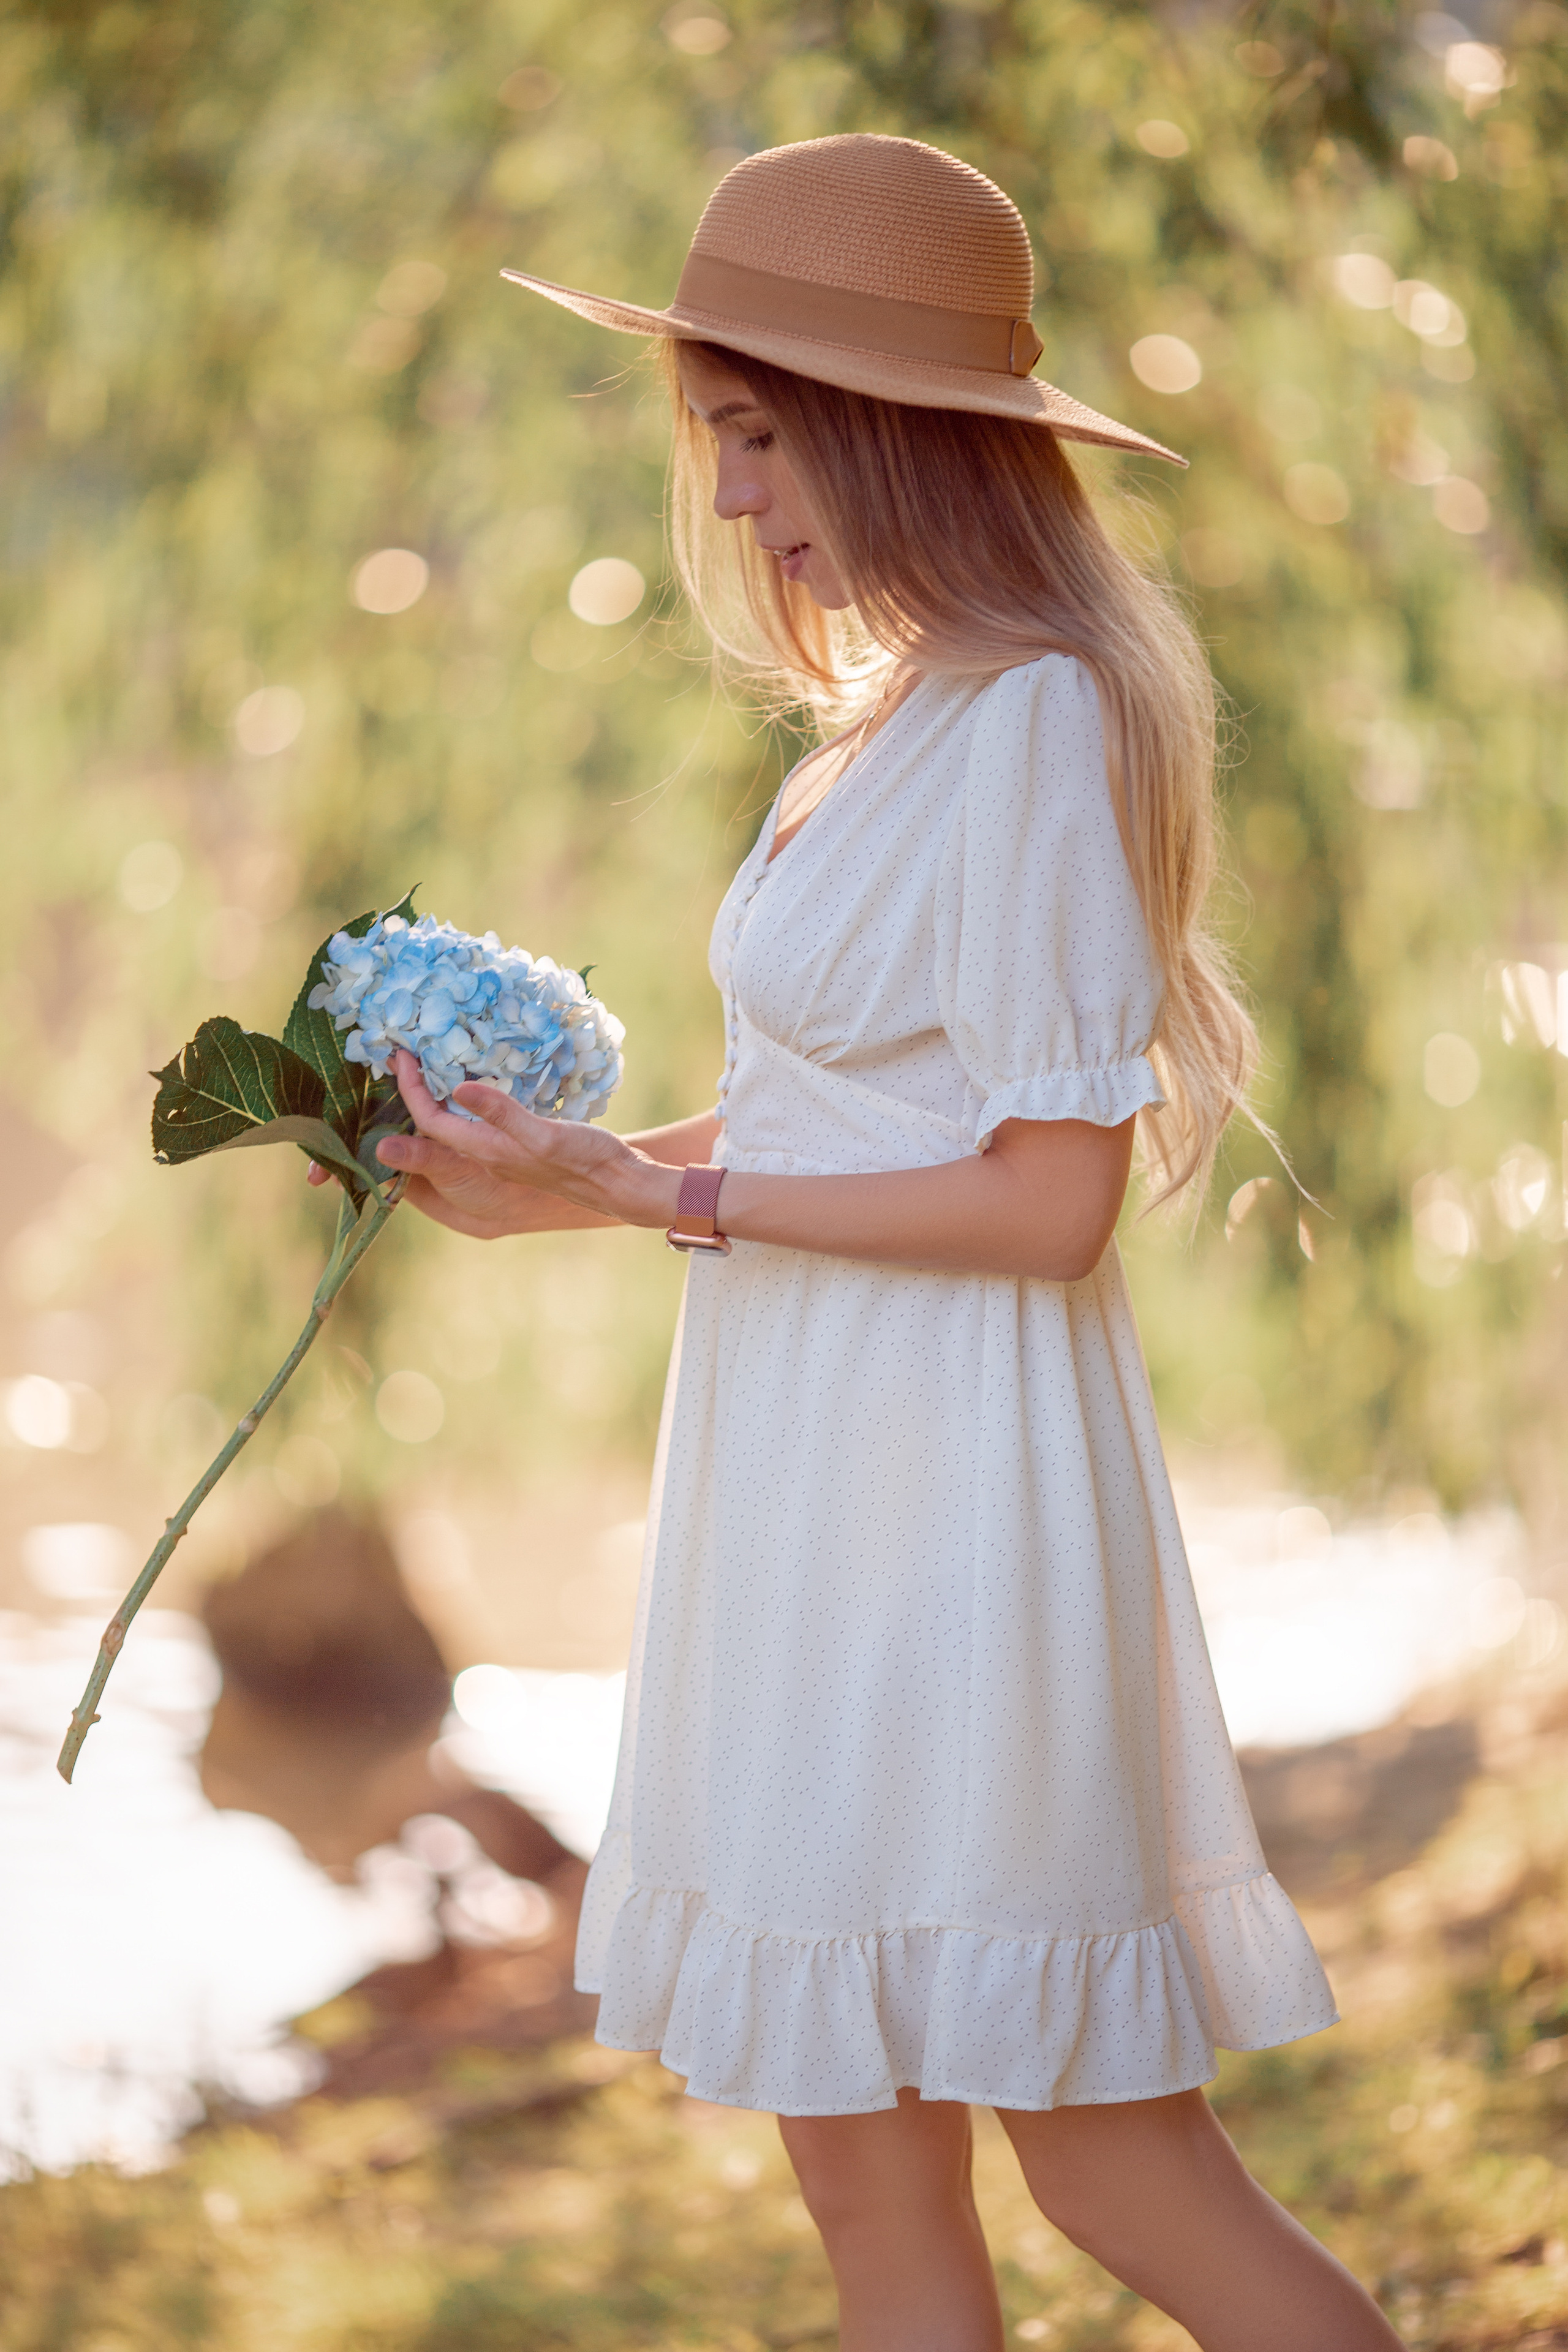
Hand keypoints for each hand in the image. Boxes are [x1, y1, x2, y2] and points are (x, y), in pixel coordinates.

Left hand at [368, 1051, 679, 1239]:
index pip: (430, 1120)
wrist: (617, 1184)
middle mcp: (484, 1155)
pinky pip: (469, 1124)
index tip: (400, 1055)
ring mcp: (497, 1153)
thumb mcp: (545, 1133)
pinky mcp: (512, 1147)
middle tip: (399, 1057)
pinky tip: (461, 1086)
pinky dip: (456, 1103)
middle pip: (429, 1127)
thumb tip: (458, 1089)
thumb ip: (502, 1114)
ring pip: (448, 1126)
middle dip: (409, 1094)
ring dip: (429, 1099)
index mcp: (486, 1150)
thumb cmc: (586, 1160)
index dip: (410, 1087)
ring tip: (419, 1067)